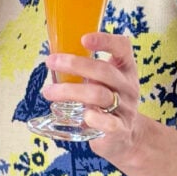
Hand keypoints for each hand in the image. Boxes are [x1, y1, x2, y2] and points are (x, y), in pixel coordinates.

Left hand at [43, 32, 147, 159]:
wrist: (124, 137)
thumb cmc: (106, 101)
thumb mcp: (102, 81)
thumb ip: (85, 69)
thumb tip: (53, 56)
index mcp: (125, 69)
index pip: (122, 48)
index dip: (105, 41)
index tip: (83, 39)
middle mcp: (128, 86)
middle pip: (104, 71)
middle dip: (74, 64)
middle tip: (50, 62)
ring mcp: (125, 108)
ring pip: (99, 95)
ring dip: (70, 91)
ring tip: (48, 91)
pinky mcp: (120, 130)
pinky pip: (110, 123)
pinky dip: (97, 118)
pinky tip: (84, 115)